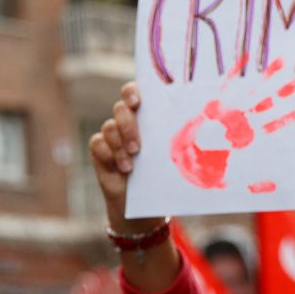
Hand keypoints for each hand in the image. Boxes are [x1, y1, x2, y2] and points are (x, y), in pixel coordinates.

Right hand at [89, 83, 159, 234]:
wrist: (141, 201)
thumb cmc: (160, 173)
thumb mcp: (168, 154)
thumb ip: (173, 137)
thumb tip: (197, 123)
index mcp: (145, 115)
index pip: (133, 92)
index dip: (131, 92)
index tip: (137, 102)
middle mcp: (126, 121)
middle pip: (120, 109)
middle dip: (128, 126)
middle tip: (137, 148)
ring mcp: (111, 135)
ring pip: (109, 127)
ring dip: (120, 145)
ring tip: (131, 165)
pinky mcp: (99, 149)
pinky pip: (97, 143)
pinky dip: (109, 154)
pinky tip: (121, 168)